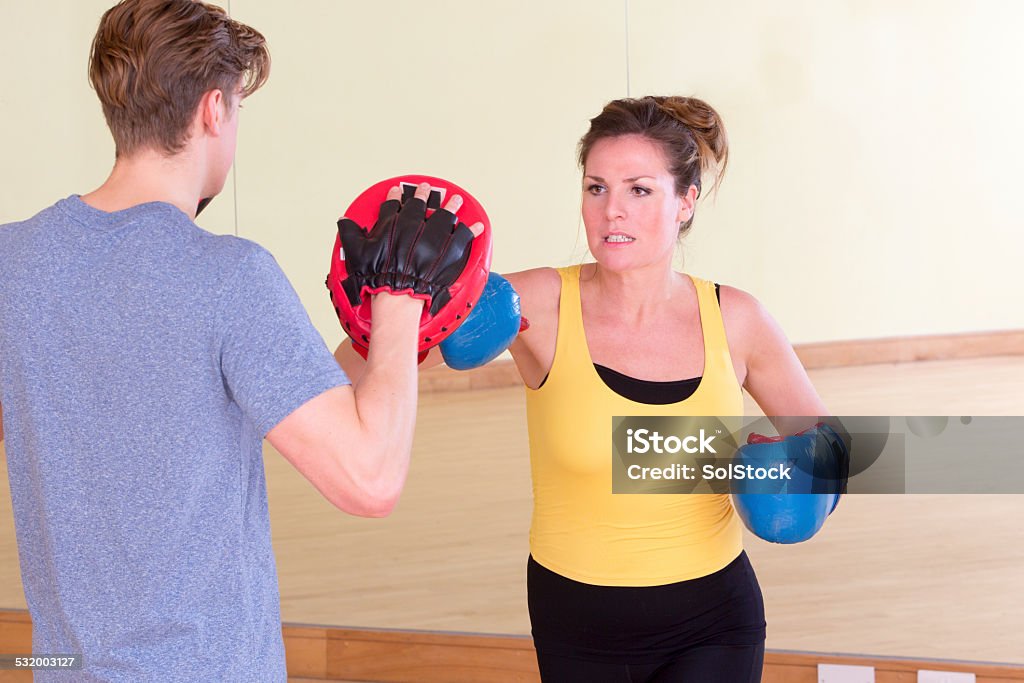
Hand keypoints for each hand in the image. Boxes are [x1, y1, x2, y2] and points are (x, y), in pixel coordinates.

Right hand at [337, 182, 483, 315]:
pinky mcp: (448, 251)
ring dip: (450, 207)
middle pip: (420, 207)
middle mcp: (414, 227)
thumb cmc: (376, 276)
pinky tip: (477, 225)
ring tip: (455, 199)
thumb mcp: (357, 253)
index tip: (397, 192)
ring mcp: (433, 238)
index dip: (395, 198)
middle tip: (427, 188)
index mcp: (392, 225)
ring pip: (444, 217)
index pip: (393, 206)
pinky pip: (463, 237)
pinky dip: (471, 231)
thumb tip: (344, 221)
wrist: (397, 294)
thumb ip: (351, 234)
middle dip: (424, 196)